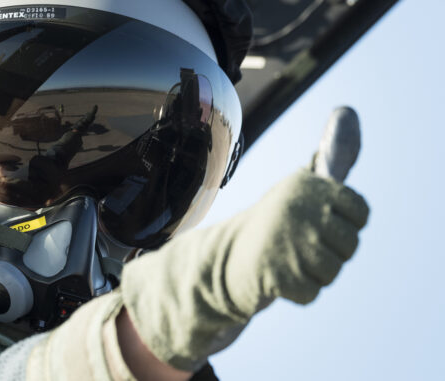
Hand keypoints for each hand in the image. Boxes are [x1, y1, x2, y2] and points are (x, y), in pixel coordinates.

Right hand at [225, 169, 368, 316]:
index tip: (328, 227)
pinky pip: (312, 292)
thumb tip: (348, 119)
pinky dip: (298, 292)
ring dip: (315, 275)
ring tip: (292, 262)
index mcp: (307, 186)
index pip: (359, 211)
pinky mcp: (282, 274)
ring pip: (333, 270)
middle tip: (305, 248)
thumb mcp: (292, 193)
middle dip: (333, 253)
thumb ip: (324, 175)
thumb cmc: (268, 226)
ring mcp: (293, 243)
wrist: (221, 257)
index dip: (348, 225)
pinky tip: (281, 278)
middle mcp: (303, 210)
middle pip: (351, 243)